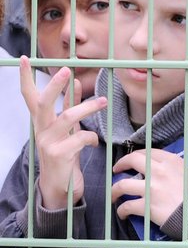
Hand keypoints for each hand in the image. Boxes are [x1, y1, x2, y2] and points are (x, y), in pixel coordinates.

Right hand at [20, 57, 106, 210]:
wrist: (60, 189)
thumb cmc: (65, 154)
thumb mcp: (68, 128)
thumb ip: (70, 106)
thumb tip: (76, 81)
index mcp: (41, 121)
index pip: (29, 96)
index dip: (25, 78)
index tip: (24, 58)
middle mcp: (40, 130)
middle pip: (43, 103)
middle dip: (55, 85)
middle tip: (67, 69)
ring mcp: (47, 143)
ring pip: (67, 118)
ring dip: (87, 108)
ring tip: (103, 101)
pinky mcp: (59, 155)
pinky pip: (81, 138)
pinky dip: (92, 138)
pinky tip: (94, 144)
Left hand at [111, 138, 187, 226]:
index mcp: (172, 161)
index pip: (148, 152)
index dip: (138, 155)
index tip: (133, 161)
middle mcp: (158, 172)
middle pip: (131, 161)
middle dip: (121, 164)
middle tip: (117, 171)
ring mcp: (150, 189)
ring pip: (122, 185)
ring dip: (115, 190)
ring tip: (114, 196)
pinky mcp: (146, 206)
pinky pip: (126, 206)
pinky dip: (121, 210)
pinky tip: (122, 213)